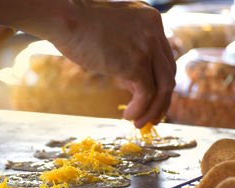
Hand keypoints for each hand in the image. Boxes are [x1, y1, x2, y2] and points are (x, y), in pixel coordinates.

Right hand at [51, 1, 175, 127]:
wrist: (66, 17)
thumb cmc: (78, 24)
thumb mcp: (112, 36)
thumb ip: (126, 53)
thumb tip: (131, 79)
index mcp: (150, 20)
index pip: (163, 57)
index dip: (158, 80)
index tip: (149, 98)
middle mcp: (155, 31)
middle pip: (169, 72)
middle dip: (162, 99)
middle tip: (153, 116)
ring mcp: (148, 46)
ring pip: (164, 87)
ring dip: (154, 109)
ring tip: (140, 123)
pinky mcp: (137, 62)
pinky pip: (148, 94)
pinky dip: (141, 109)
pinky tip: (129, 117)